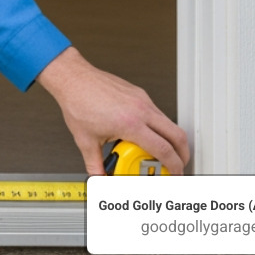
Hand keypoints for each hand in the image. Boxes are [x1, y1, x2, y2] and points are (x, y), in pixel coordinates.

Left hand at [36, 47, 189, 175]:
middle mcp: (140, 110)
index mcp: (130, 124)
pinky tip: (145, 133)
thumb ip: (95, 164)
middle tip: (177, 165)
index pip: (163, 150)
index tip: (174, 174)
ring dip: (171, 139)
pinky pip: (157, 112)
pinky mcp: (139, 93)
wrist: (72, 78)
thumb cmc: (77, 102)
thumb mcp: (85, 140)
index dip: (173, 166)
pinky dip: (159, 126)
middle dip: (182, 154)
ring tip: (160, 151)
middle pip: (177, 136)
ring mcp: (141, 100)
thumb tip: (99, 177)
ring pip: (169, 122)